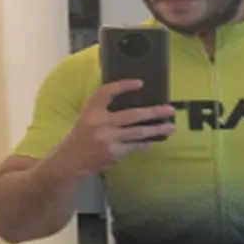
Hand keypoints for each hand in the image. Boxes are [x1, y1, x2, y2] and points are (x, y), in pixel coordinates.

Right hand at [54, 80, 175, 176]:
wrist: (72, 159)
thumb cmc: (82, 134)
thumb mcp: (88, 114)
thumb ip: (104, 105)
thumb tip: (131, 96)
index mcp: (92, 110)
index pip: (107, 92)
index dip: (124, 85)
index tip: (140, 83)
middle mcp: (101, 123)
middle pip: (133, 115)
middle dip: (154, 112)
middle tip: (169, 109)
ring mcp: (109, 140)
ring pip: (139, 133)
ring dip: (157, 130)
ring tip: (170, 127)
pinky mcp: (115, 153)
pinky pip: (135, 146)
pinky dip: (145, 143)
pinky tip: (153, 139)